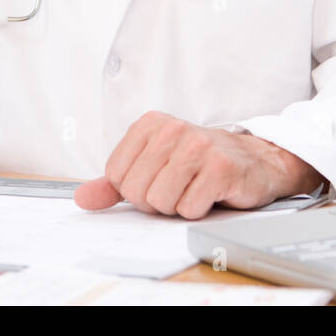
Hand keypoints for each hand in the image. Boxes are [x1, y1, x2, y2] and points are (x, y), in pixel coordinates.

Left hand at [74, 111, 324, 218]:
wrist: (253, 161)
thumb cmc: (198, 164)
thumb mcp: (152, 166)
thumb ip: (114, 183)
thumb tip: (82, 198)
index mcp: (150, 124)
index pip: (116, 176)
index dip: (134, 190)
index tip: (156, 180)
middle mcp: (173, 129)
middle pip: (136, 190)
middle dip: (155, 201)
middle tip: (178, 188)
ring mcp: (199, 146)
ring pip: (161, 201)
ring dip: (177, 207)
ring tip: (193, 190)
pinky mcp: (221, 168)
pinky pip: (189, 209)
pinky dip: (198, 210)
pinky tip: (210, 194)